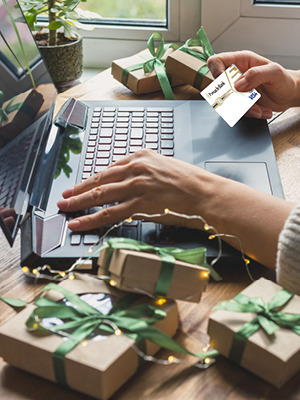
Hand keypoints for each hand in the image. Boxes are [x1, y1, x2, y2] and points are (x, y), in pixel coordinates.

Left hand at [57, 149, 220, 230]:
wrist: (205, 193)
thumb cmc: (189, 181)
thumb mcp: (163, 166)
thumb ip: (143, 171)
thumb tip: (128, 182)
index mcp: (140, 156)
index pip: (108, 169)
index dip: (91, 180)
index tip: (81, 186)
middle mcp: (135, 169)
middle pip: (99, 181)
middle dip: (78, 191)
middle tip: (64, 197)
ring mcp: (136, 186)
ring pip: (99, 196)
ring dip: (78, 204)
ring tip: (65, 209)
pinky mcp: (139, 204)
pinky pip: (109, 213)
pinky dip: (90, 219)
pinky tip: (78, 223)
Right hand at [207, 51, 299, 118]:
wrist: (289, 95)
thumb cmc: (284, 79)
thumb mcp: (274, 72)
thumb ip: (256, 74)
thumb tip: (238, 84)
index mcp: (241, 60)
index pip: (217, 61)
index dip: (216, 72)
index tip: (225, 84)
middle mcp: (236, 75)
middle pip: (220, 87)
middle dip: (234, 98)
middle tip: (249, 99)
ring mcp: (237, 90)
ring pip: (228, 102)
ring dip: (244, 108)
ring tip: (260, 108)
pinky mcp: (240, 102)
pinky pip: (236, 111)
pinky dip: (250, 113)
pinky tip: (261, 110)